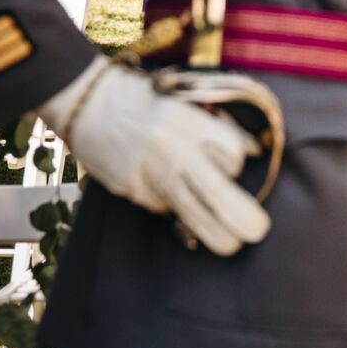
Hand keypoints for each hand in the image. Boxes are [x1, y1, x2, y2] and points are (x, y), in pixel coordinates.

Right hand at [39, 57, 269, 254]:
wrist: (89, 104)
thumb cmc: (144, 102)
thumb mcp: (185, 105)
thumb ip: (219, 128)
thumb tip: (254, 151)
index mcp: (191, 121)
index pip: (230, 154)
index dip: (236, 164)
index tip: (232, 167)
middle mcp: (173, 148)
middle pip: (216, 190)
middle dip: (239, 216)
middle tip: (257, 231)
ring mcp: (151, 172)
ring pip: (191, 211)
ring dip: (216, 233)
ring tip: (233, 245)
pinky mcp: (132, 189)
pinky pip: (162, 205)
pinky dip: (172, 206)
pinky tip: (170, 194)